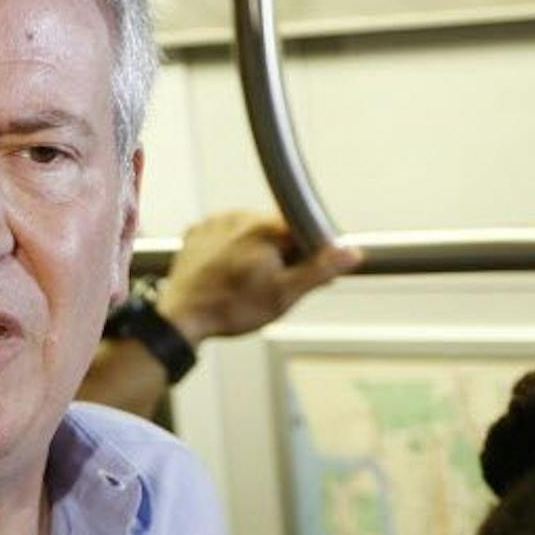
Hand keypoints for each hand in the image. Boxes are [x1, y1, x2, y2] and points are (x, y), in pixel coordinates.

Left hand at [156, 211, 363, 345]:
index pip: (302, 229)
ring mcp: (215, 222)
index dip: (305, 254)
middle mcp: (241, 216)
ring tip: (241, 282)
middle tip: (267, 284)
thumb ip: (319, 270)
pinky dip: (228, 250)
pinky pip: (224, 236)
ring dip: (253, 251)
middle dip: (278, 254)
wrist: (183, 318)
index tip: (296, 274)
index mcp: (266, 228)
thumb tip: (351, 253)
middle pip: (275, 230)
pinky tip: (225, 273)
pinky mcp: (197, 232)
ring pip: (249, 232)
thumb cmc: (231, 308)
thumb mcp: (284, 295)